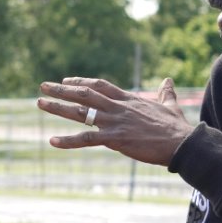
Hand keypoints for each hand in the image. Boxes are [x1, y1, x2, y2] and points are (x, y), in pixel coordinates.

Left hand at [37, 76, 192, 166]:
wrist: (182, 143)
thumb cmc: (176, 127)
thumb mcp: (169, 105)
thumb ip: (165, 93)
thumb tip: (168, 80)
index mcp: (128, 99)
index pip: (100, 85)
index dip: (82, 81)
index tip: (67, 79)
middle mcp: (117, 107)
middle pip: (85, 94)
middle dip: (62, 89)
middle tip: (43, 86)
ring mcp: (114, 122)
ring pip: (80, 112)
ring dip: (58, 107)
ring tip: (40, 102)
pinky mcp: (115, 139)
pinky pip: (86, 139)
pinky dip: (68, 140)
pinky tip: (52, 141)